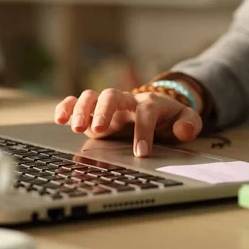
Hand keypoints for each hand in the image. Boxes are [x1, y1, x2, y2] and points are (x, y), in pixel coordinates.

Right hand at [54, 88, 201, 157]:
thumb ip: (190, 123)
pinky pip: (77, 102)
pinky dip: (66, 106)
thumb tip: (183, 130)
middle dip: (105, 111)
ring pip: (92, 96)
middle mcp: (126, 101)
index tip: (140, 152)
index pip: (146, 112)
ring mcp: (107, 105)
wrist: (156, 107)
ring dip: (82, 109)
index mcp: (150, 103)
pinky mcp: (94, 111)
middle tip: (100, 130)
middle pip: (113, 95)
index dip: (143, 131)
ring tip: (76, 127)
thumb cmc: (168, 117)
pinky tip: (59, 119)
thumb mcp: (186, 119)